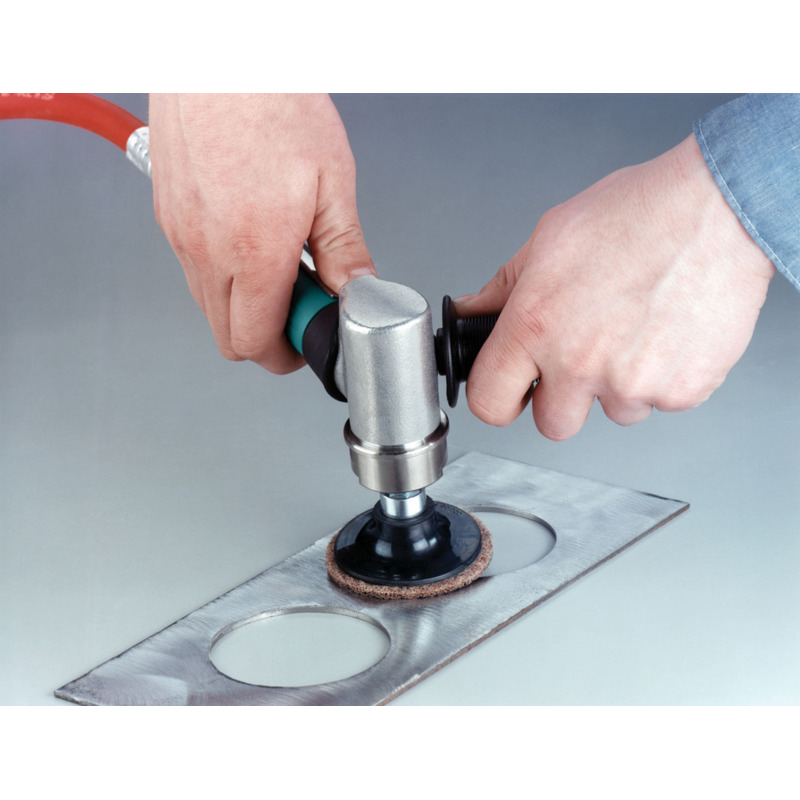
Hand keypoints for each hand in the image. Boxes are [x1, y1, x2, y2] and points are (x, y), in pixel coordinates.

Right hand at [148, 94, 374, 372]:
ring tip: (278, 262)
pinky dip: (223, 273)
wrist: (220, 55)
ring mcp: (180, 234)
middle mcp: (206, 250)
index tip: (308, 335)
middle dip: (267, 334)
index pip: (255, 343)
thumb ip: (344, 250)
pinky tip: (251, 239)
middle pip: (227, 336)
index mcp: (253, 251)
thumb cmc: (272, 102)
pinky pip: (193, 270)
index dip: (286, 354)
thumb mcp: (330, 182)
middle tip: (300, 302)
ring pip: (208, 305)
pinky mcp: (167, 216)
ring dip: (245, 303)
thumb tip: (356, 292)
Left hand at [457, 134, 774, 439]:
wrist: (719, 210)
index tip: (509, 391)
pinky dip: (663, 376)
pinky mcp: (680, 391)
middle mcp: (579, 363)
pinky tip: (665, 332)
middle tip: (581, 358)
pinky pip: (660, 402)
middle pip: (553, 424)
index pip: (489, 403)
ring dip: (618, 384)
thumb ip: (503, 288)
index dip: (497, 399)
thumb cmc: (638, 214)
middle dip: (563, 399)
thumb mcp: (549, 238)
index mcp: (535, 327)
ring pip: (613, 412)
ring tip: (634, 330)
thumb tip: (473, 312)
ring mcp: (631, 383)